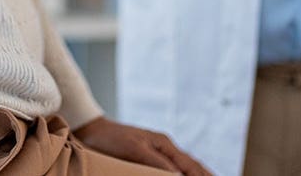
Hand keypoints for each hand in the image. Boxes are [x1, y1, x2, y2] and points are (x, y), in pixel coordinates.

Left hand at [74, 117, 211, 174]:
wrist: (93, 129)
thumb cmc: (110, 140)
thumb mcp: (133, 150)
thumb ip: (156, 162)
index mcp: (165, 144)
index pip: (190, 167)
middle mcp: (166, 147)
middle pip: (193, 165)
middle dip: (207, 175)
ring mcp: (160, 150)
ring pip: (187, 165)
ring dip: (200, 174)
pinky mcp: (152, 155)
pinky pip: (176, 166)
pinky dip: (187, 172)